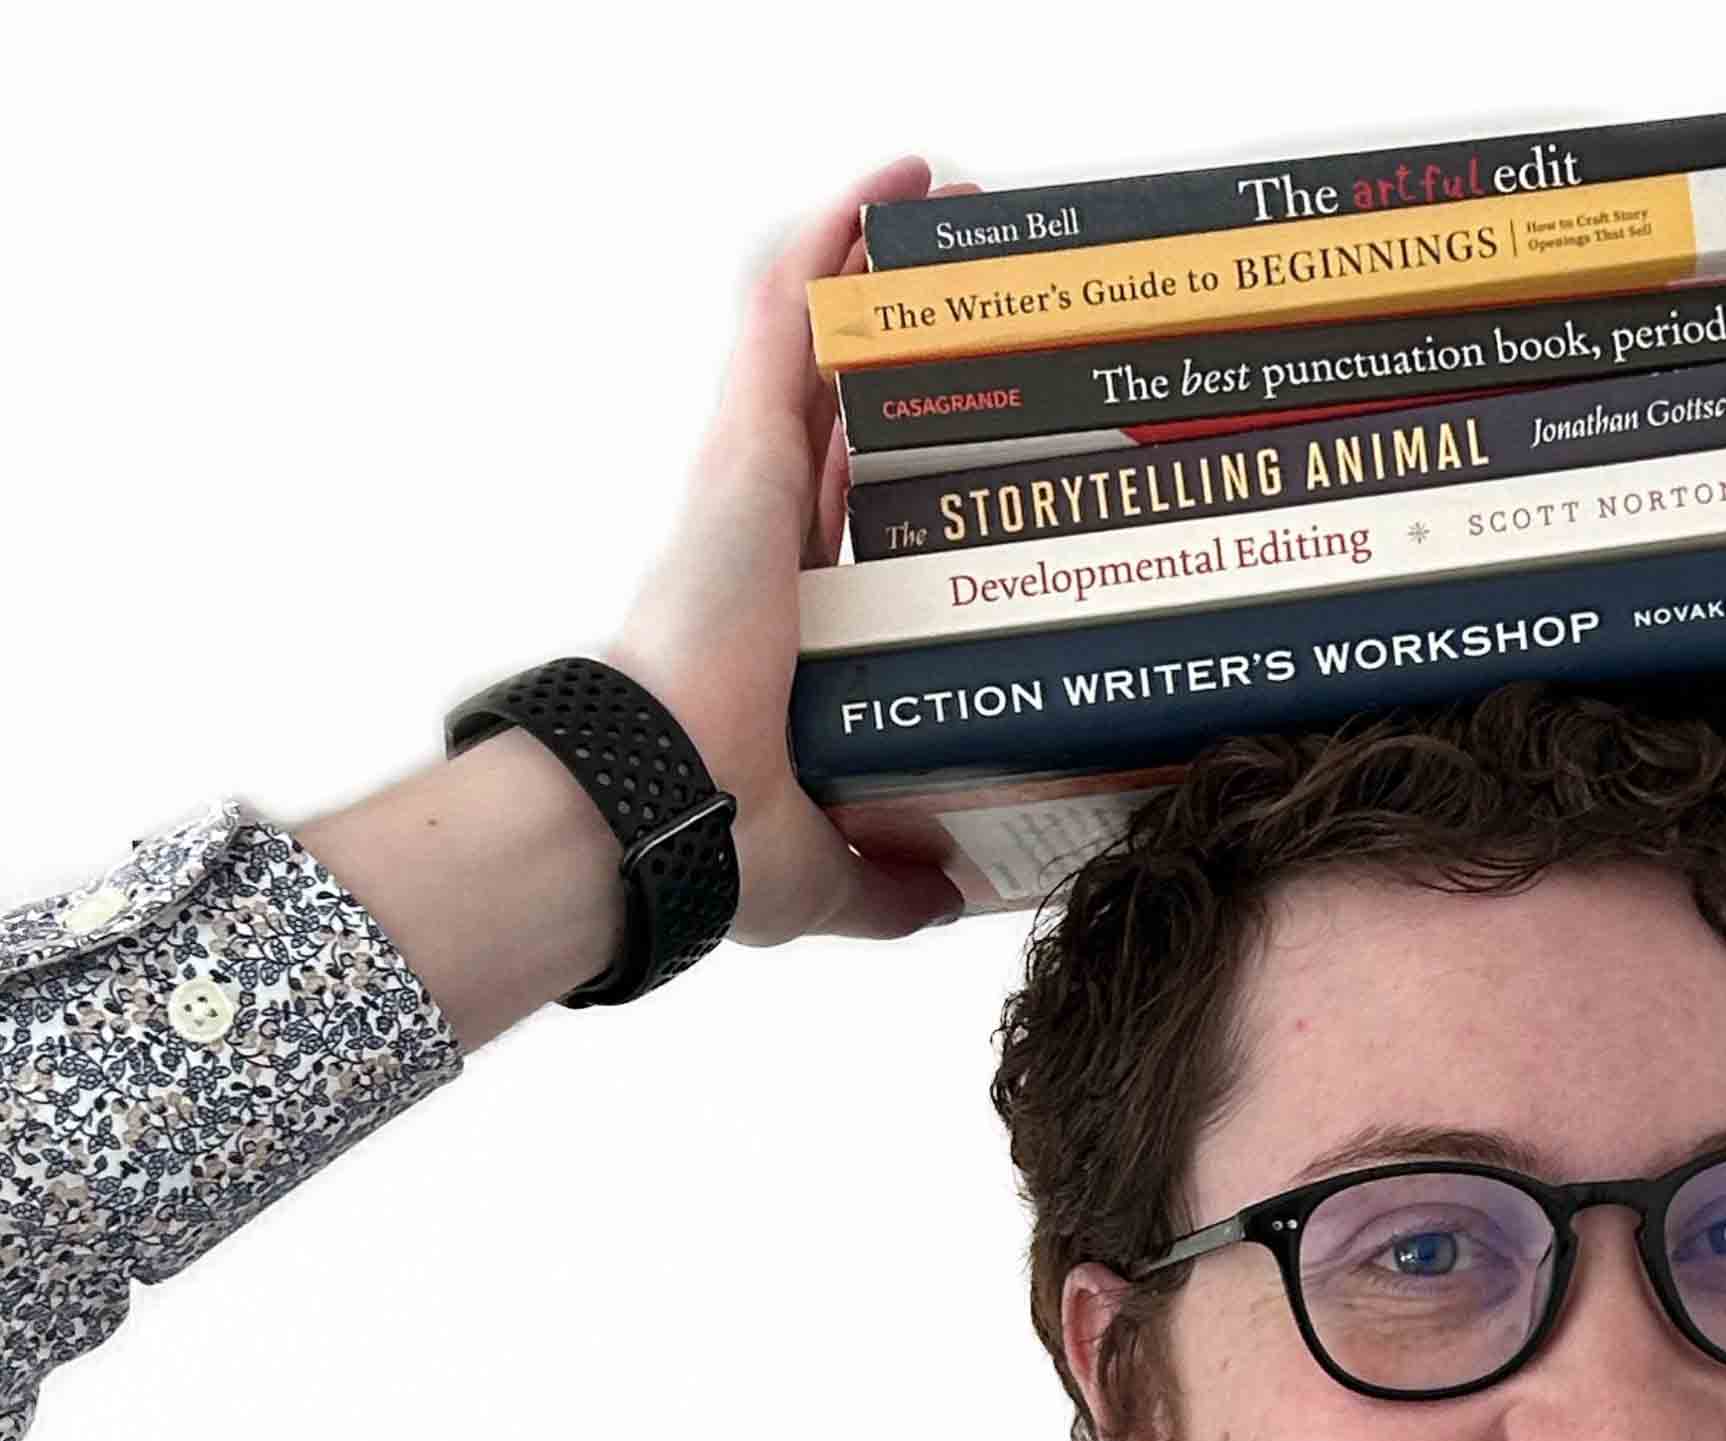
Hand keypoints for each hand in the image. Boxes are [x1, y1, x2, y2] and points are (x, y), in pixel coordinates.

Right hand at [601, 157, 970, 947]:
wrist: (664, 811)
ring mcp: (752, 484)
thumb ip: (891, 884)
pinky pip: (790, 322)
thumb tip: (948, 898)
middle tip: (991, 305)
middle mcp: (770, 542)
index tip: (980, 443)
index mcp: (794, 627)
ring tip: (953, 207)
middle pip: (855, 417)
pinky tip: (893, 187)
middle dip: (912, 354)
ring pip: (824, 347)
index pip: (865, 525)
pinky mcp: (744, 452)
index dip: (916, 473)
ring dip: (881, 268)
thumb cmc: (720, 842)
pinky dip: (836, 245)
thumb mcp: (834, 870)